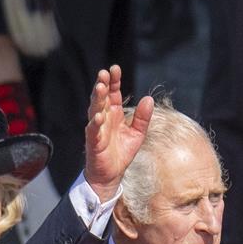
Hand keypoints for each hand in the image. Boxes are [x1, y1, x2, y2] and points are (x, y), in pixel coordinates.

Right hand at [82, 65, 154, 202]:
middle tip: (104, 73)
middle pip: (102, 97)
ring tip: (100, 87)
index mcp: (114, 113)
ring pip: (95, 109)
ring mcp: (97, 128)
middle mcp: (104, 117)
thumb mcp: (137, 134)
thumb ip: (143, 118)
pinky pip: (93, 130)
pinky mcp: (93, 142)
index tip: (115, 68)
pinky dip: (95, 123)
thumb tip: (149, 99)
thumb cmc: (121, 152)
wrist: (111, 175)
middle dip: (103, 84)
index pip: (113, 92)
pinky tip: (98, 115)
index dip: (114, 81)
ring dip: (97, 98)